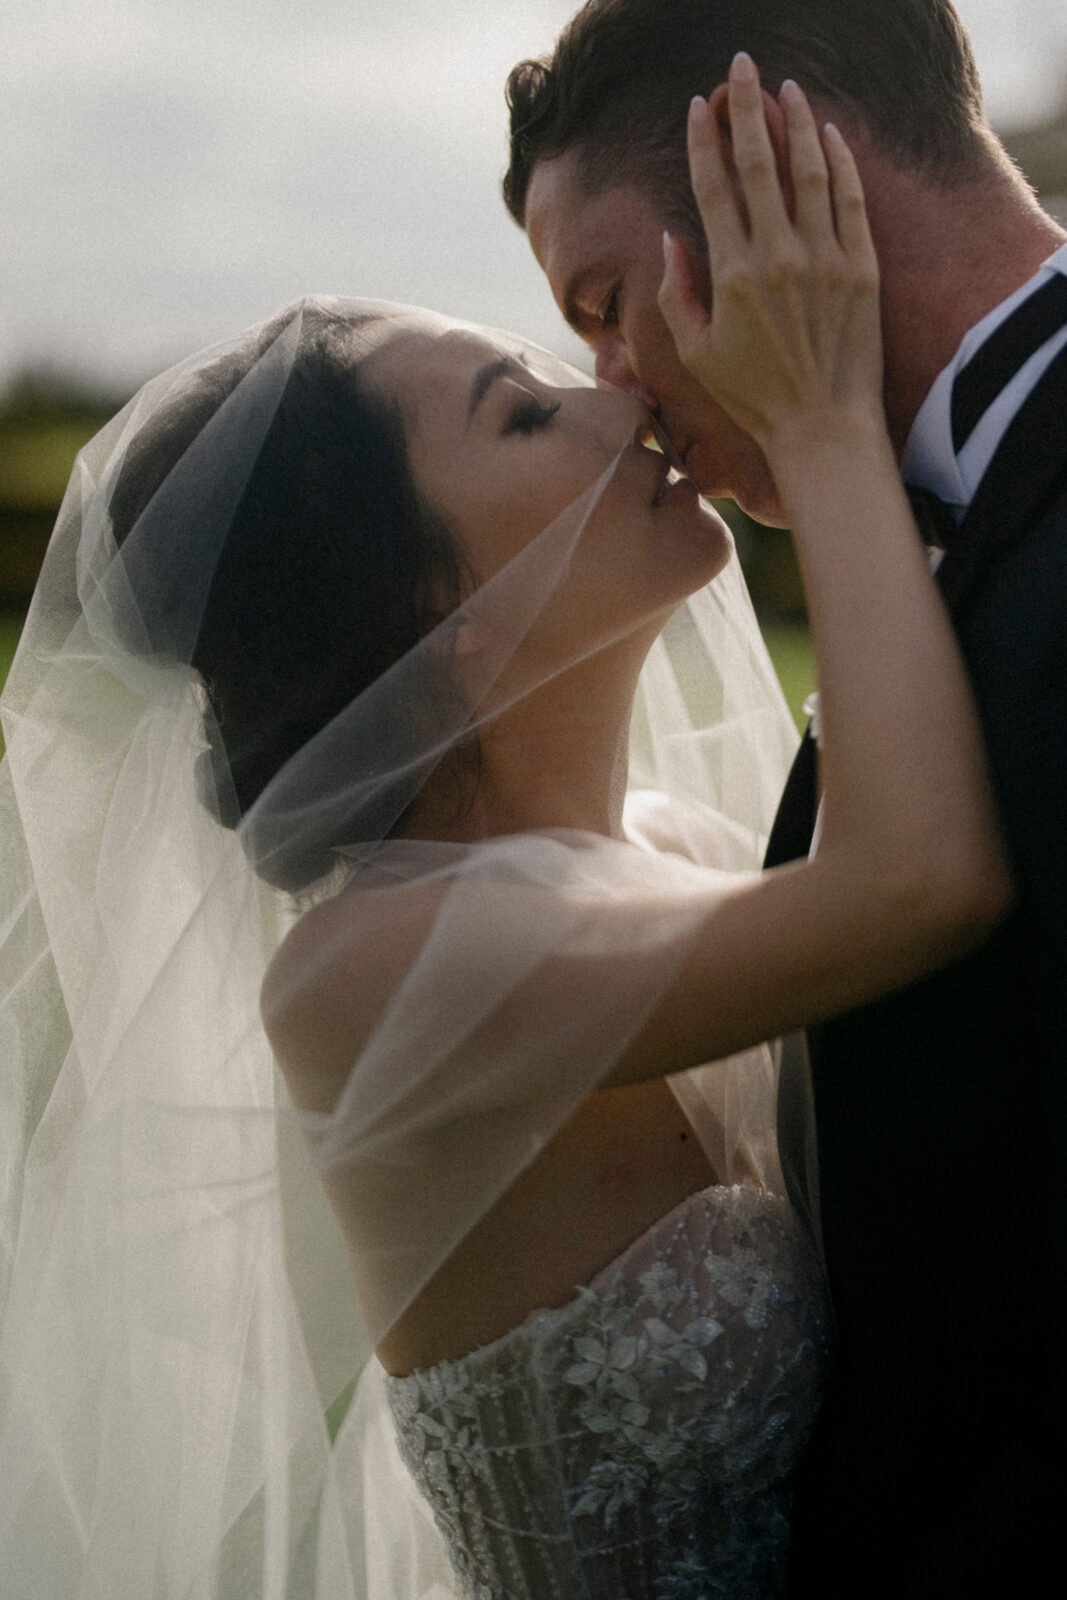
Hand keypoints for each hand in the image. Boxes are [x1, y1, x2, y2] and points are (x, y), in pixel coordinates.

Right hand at [658, 54, 882, 455]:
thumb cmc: (755, 398)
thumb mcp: (698, 354)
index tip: (697, 106)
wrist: (824, 428)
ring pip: (808, 169)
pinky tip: (828, 135)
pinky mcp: (863, 267)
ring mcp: (825, 258)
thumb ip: (676, 295)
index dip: (702, 140)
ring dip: (795, 122)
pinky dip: (839, 161)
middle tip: (741, 67)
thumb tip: (671, 239)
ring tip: (786, 88)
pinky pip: (849, 198)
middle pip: (757, 162)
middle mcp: (778, 257)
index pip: (713, 187)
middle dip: (745, 107)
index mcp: (732, 275)